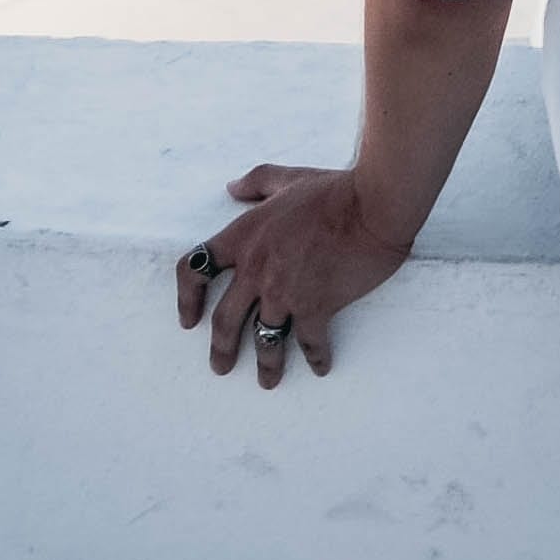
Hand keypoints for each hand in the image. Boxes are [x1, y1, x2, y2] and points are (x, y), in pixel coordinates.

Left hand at [176, 160, 412, 388]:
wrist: (374, 204)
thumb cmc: (333, 189)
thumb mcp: (288, 178)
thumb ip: (257, 182)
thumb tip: (232, 188)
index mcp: (244, 237)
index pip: (195, 269)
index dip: (186, 297)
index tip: (189, 320)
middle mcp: (256, 269)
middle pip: (224, 320)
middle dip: (220, 349)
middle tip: (221, 367)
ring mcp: (284, 292)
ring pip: (264, 339)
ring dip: (265, 365)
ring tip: (267, 381)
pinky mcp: (316, 306)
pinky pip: (309, 341)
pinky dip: (315, 357)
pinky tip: (319, 367)